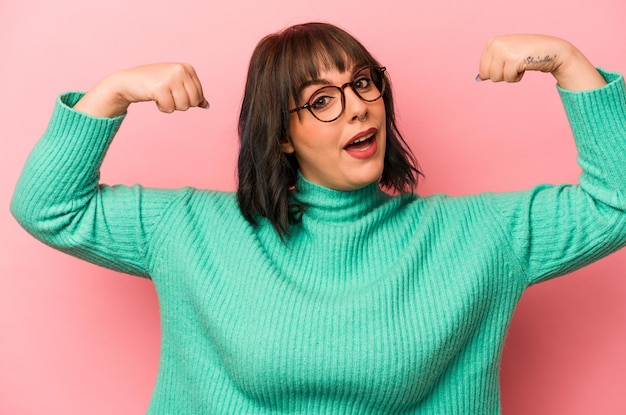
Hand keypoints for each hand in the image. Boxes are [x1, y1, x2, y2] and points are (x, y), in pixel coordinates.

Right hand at [74, 63, 208, 116]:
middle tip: (167, 95)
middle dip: (180, 104)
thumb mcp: (176, 85)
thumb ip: (192, 93)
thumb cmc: (153, 84)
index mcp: (187, 68)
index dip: (187, 100)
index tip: (174, 92)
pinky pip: (170, 108)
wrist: (129, 81)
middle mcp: (181, 70)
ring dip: (171, 106)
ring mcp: (171, 78)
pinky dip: (162, 108)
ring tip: (160, 95)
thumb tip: (206, 105)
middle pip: (193, 102)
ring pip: (183, 106)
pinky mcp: (161, 87)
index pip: (199, 95)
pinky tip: (154, 97)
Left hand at [477, 34, 605, 90]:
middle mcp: (496, 45)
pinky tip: (525, 66)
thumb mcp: (505, 53)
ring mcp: (504, 51)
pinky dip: (517, 77)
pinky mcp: (513, 59)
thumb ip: (492, 63)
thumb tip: (478, 79)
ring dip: (510, 76)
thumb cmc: (527, 53)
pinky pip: (509, 79)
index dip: (495, 72)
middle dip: (501, 75)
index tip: (507, 64)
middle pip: (487, 75)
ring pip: (497, 78)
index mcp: (491, 42)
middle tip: (513, 65)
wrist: (550, 49)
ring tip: (519, 64)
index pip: (482, 70)